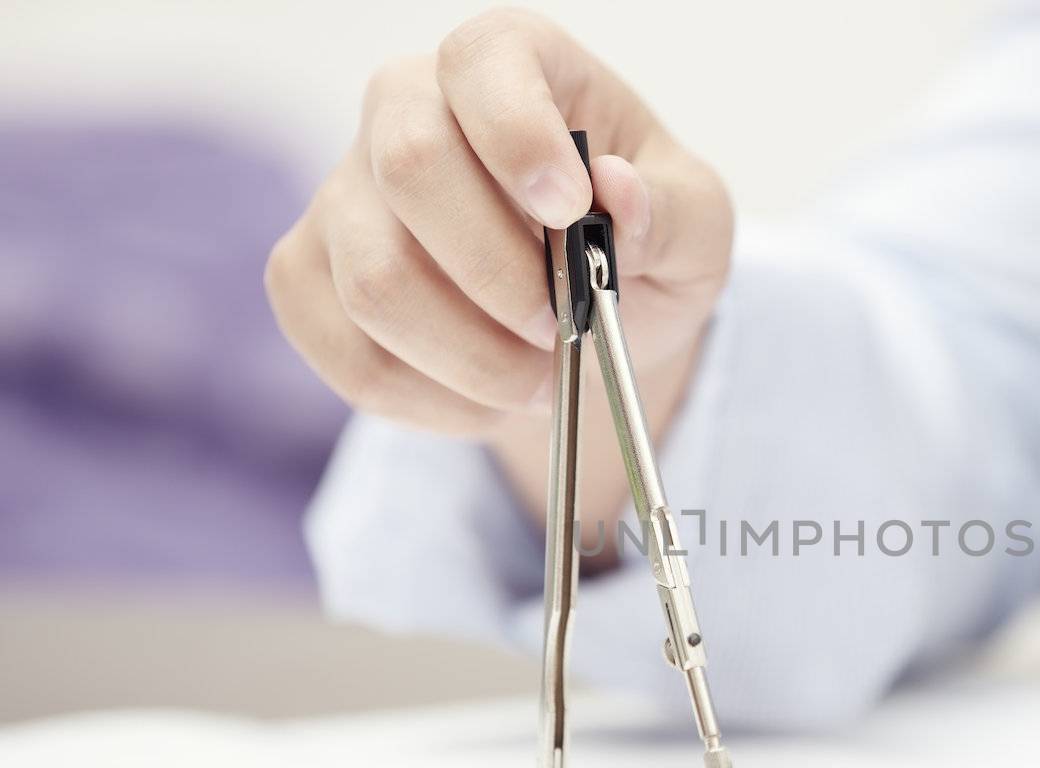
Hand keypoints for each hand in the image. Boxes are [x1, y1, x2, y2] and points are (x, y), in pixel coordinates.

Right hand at [265, 8, 731, 522]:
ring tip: (536, 378)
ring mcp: (344, 193)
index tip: (571, 210)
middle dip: (499, 276)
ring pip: (373, 282)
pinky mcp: (309, 276)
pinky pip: (344, 349)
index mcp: (511, 63)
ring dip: (471, 358)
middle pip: (410, 168)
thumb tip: (617, 189)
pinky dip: (427, 399)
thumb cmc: (641, 246)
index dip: (519, 135)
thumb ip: (672, 210)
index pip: (483, 62)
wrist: (589, 318)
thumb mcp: (696, 228)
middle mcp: (406, 107)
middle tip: (560, 327)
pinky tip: (480, 397)